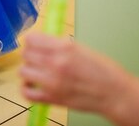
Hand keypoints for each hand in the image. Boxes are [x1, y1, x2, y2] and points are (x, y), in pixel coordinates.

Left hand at [20, 33, 138, 125]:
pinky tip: (34, 87)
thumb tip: (41, 43)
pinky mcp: (53, 98)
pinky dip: (27, 90)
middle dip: (29, 55)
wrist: (115, 93)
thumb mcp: (81, 49)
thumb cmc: (103, 71)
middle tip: (36, 59)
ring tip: (36, 73)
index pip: (31, 39)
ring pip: (23, 72)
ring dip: (28, 71)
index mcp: (64, 47)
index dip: (31, 41)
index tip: (33, 45)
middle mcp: (56, 62)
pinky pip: (27, 93)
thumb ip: (59, 45)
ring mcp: (52, 81)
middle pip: (25, 54)